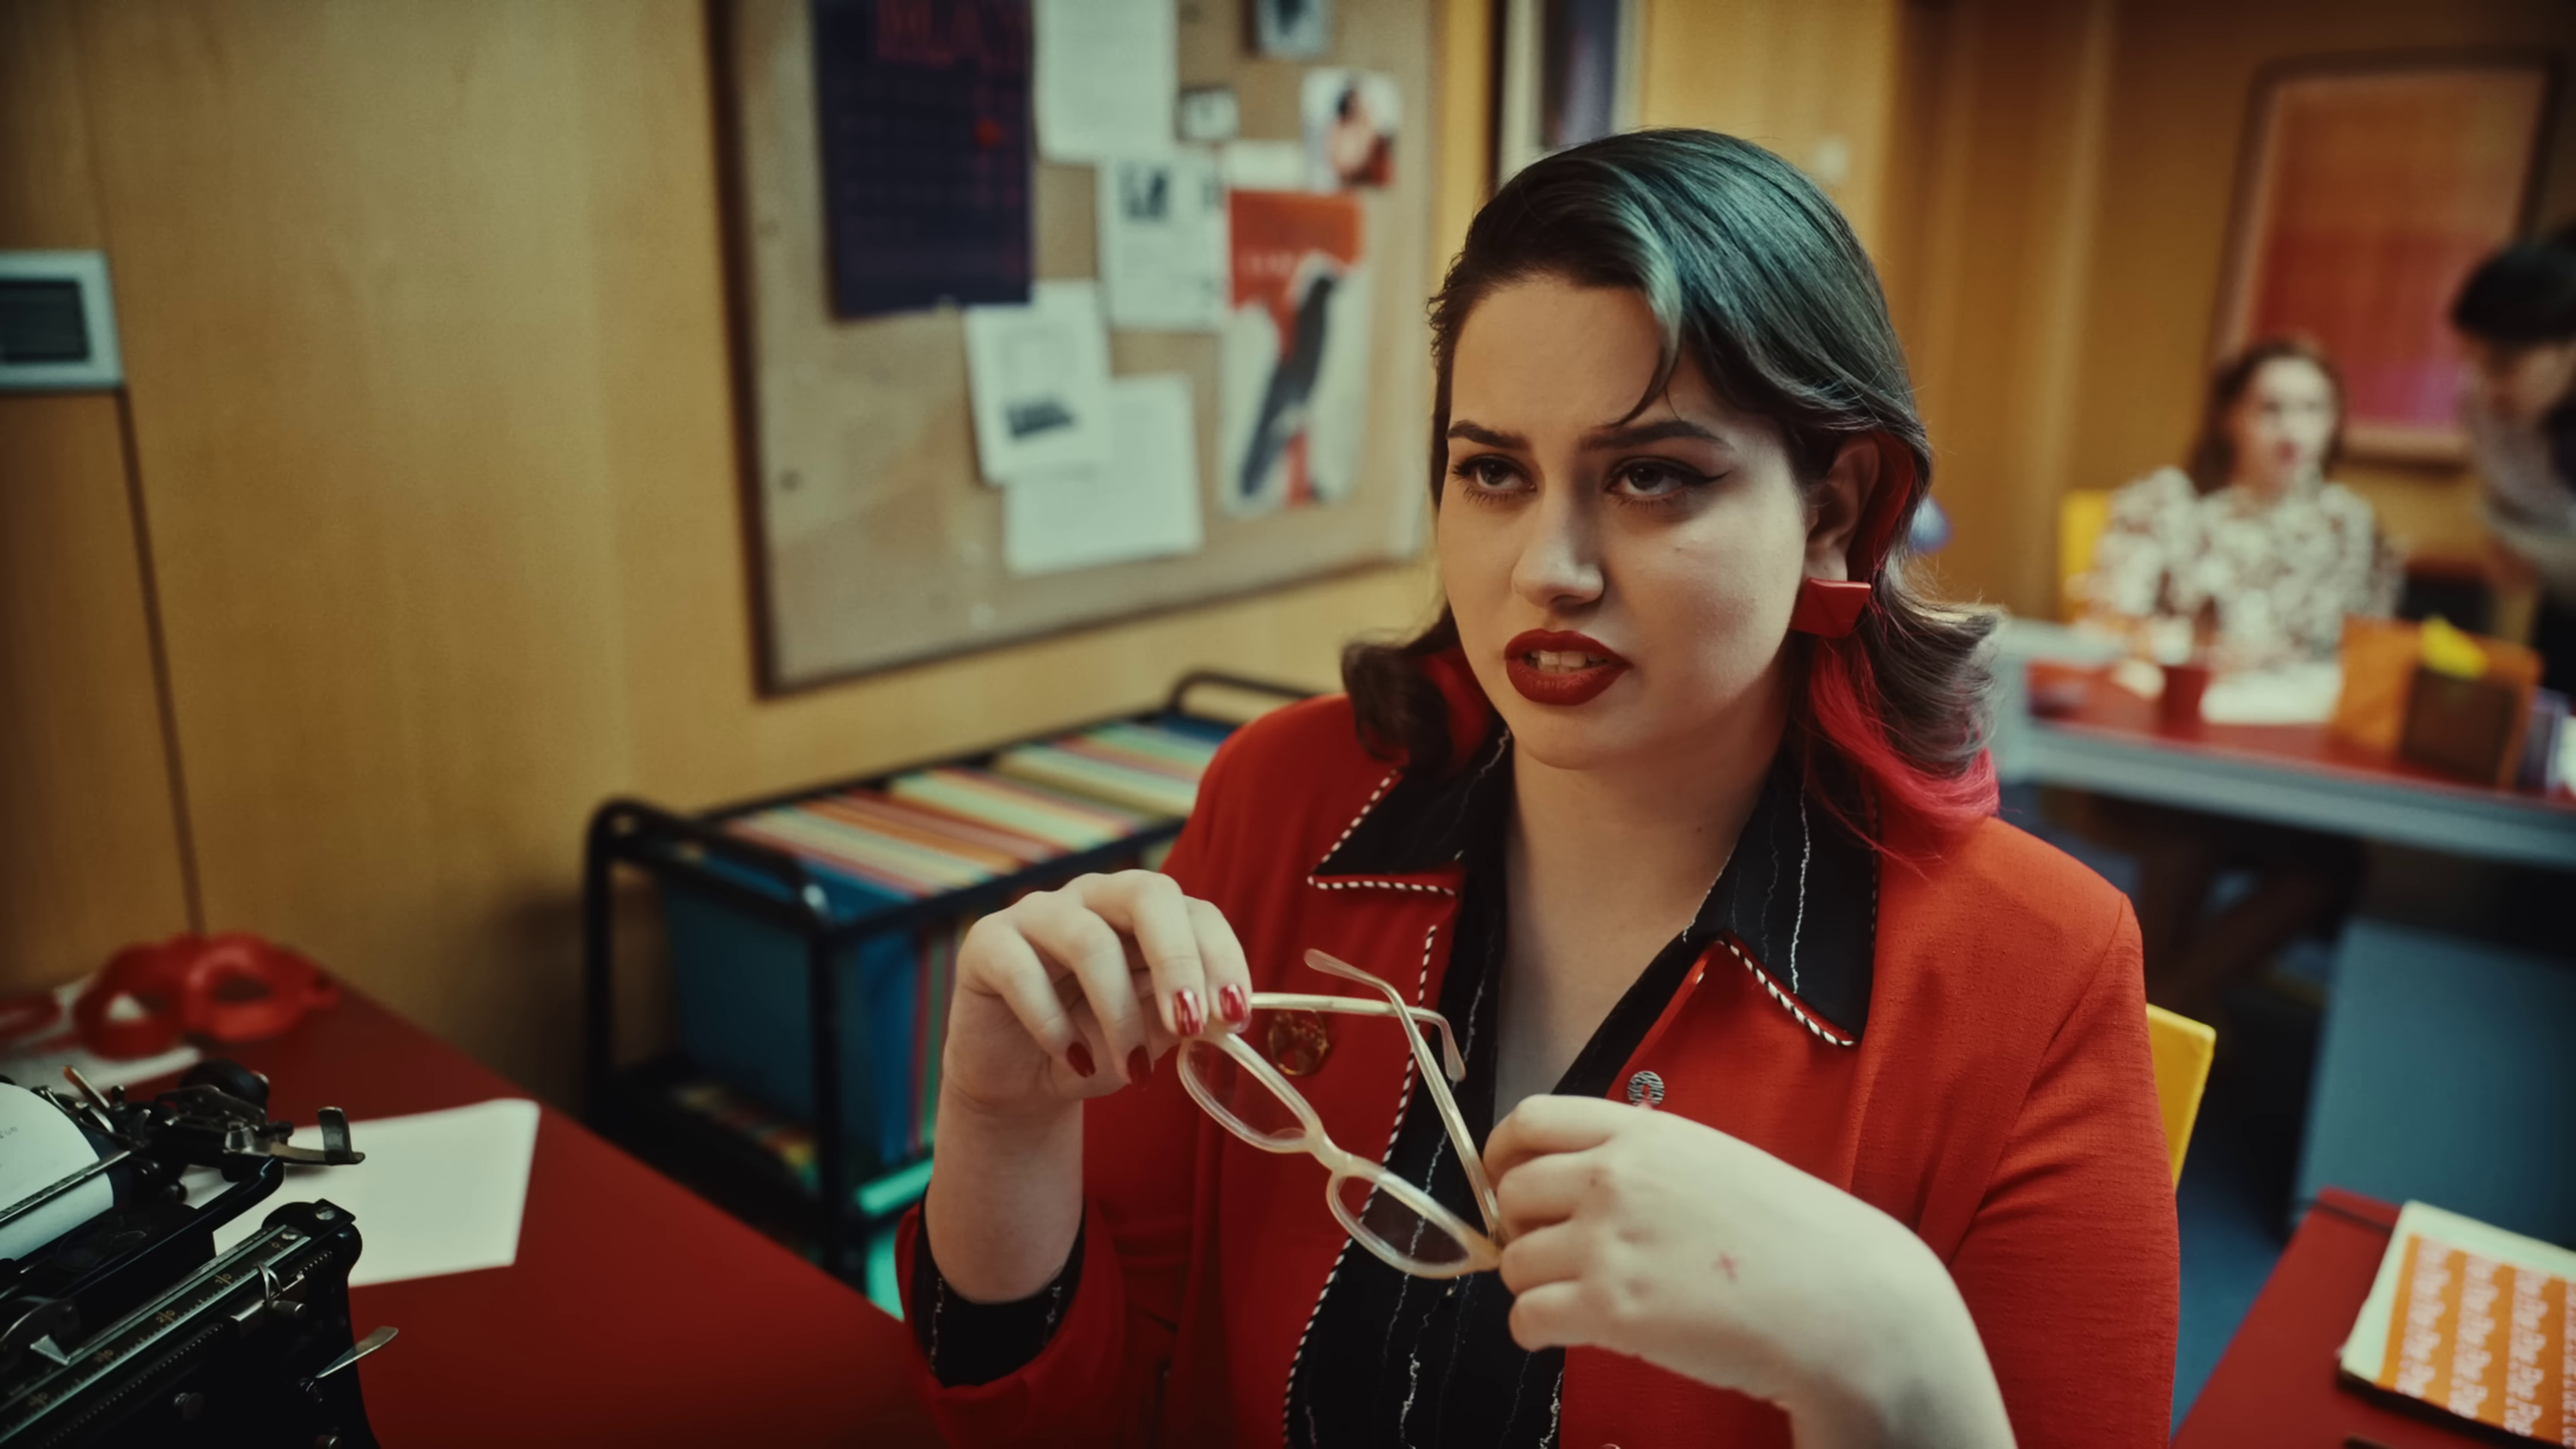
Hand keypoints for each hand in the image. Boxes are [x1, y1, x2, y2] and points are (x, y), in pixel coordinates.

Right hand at [942, 870, 1251, 1123]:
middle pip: (1147, 894)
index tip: (1235, 1014)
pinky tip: (1073, 1059)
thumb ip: (1185, 1019)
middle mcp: (1095, 898)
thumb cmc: (1096, 1048)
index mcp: (1145, 913)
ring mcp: (1038, 914)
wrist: (1022, 1083)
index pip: (1195, 911)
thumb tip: (1225, 1015)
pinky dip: (1054, 1024)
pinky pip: (1023, 971)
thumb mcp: (1150, 1039)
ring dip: (1118, 1013)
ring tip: (1133, 1071)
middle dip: (1177, 961)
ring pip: (1089, 940)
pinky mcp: (986, 943)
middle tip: (1190, 1023)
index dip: (1221, 957)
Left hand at [1487, 1096, 2013, 1447]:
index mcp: (1641, 1132)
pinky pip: (1527, 1316)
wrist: (1846, 1301)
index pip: (1530, 1121)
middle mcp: (1614, 1177)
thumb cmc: (1795, 1237)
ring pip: (1513, 1260)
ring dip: (1531, 1283)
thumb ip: (1646, 1160)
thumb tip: (1583, 1180)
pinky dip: (1533, 1330)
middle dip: (1519, 1228)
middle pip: (1512, 1193)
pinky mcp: (1610, 1309)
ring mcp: (1608, 1242)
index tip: (1504, 1182)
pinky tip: (1561, 1334)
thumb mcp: (1714, 1161)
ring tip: (1572, 1300)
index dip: (1502, 1156)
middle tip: (1549, 1254)